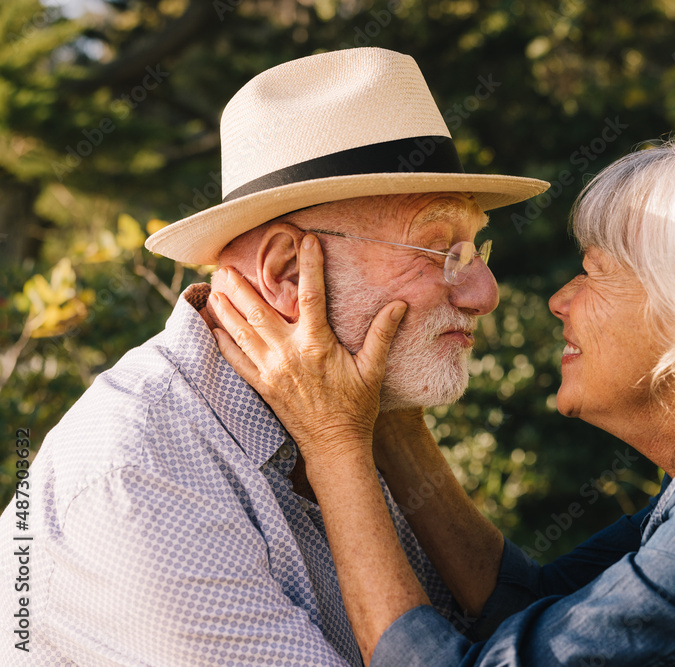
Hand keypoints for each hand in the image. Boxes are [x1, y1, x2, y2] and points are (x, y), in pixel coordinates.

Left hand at [210, 234, 406, 463]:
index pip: (312, 295)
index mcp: (316, 344)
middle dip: (242, 286)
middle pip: (259, 311)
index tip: (307, 240)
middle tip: (227, 265)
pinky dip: (222, 343)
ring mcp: (271, 371)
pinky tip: (213, 328)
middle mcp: (288, 354)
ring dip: (226, 309)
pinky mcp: (262, 386)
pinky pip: (236, 361)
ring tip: (215, 288)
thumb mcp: (373, 369)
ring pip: (241, 333)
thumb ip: (382, 334)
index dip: (310, 265)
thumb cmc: (356, 407)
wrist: (335, 446)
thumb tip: (400, 304)